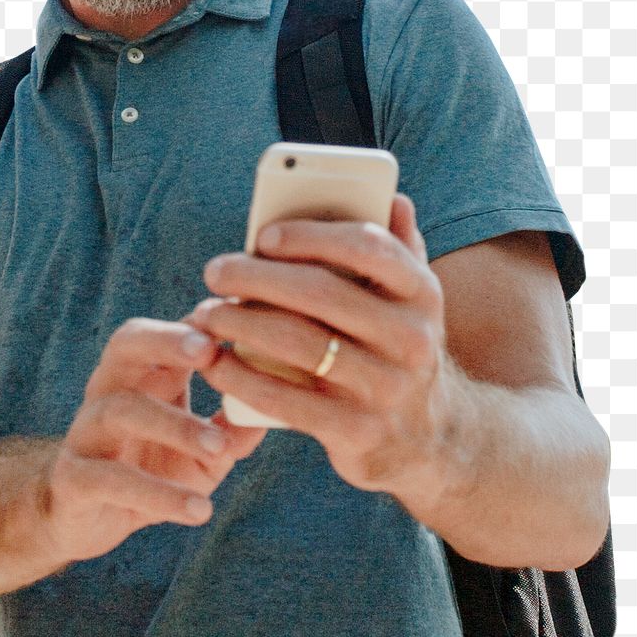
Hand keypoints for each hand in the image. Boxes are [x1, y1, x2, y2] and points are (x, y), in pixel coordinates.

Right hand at [46, 318, 265, 563]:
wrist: (81, 519)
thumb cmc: (154, 470)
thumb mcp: (203, 455)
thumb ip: (235, 432)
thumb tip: (279, 411)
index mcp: (146, 375)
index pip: (172, 331)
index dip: (203, 321)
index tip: (243, 319)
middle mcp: (111, 390)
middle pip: (127, 343)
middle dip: (167, 340)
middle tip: (210, 352)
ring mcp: (86, 431)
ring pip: (120, 409)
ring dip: (174, 425)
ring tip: (220, 450)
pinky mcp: (72, 478)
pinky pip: (109, 479)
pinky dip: (157, 494)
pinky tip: (199, 510)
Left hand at [191, 194, 468, 508]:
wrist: (430, 439)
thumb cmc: (397, 348)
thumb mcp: (410, 300)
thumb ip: (398, 248)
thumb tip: (393, 197)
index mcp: (422, 292)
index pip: (367, 246)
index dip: (311, 235)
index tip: (263, 234)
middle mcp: (411, 338)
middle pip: (322, 293)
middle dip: (257, 277)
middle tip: (215, 271)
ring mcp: (386, 388)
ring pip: (298, 344)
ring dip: (241, 323)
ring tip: (206, 312)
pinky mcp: (357, 432)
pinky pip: (287, 401)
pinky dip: (243, 378)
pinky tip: (216, 363)